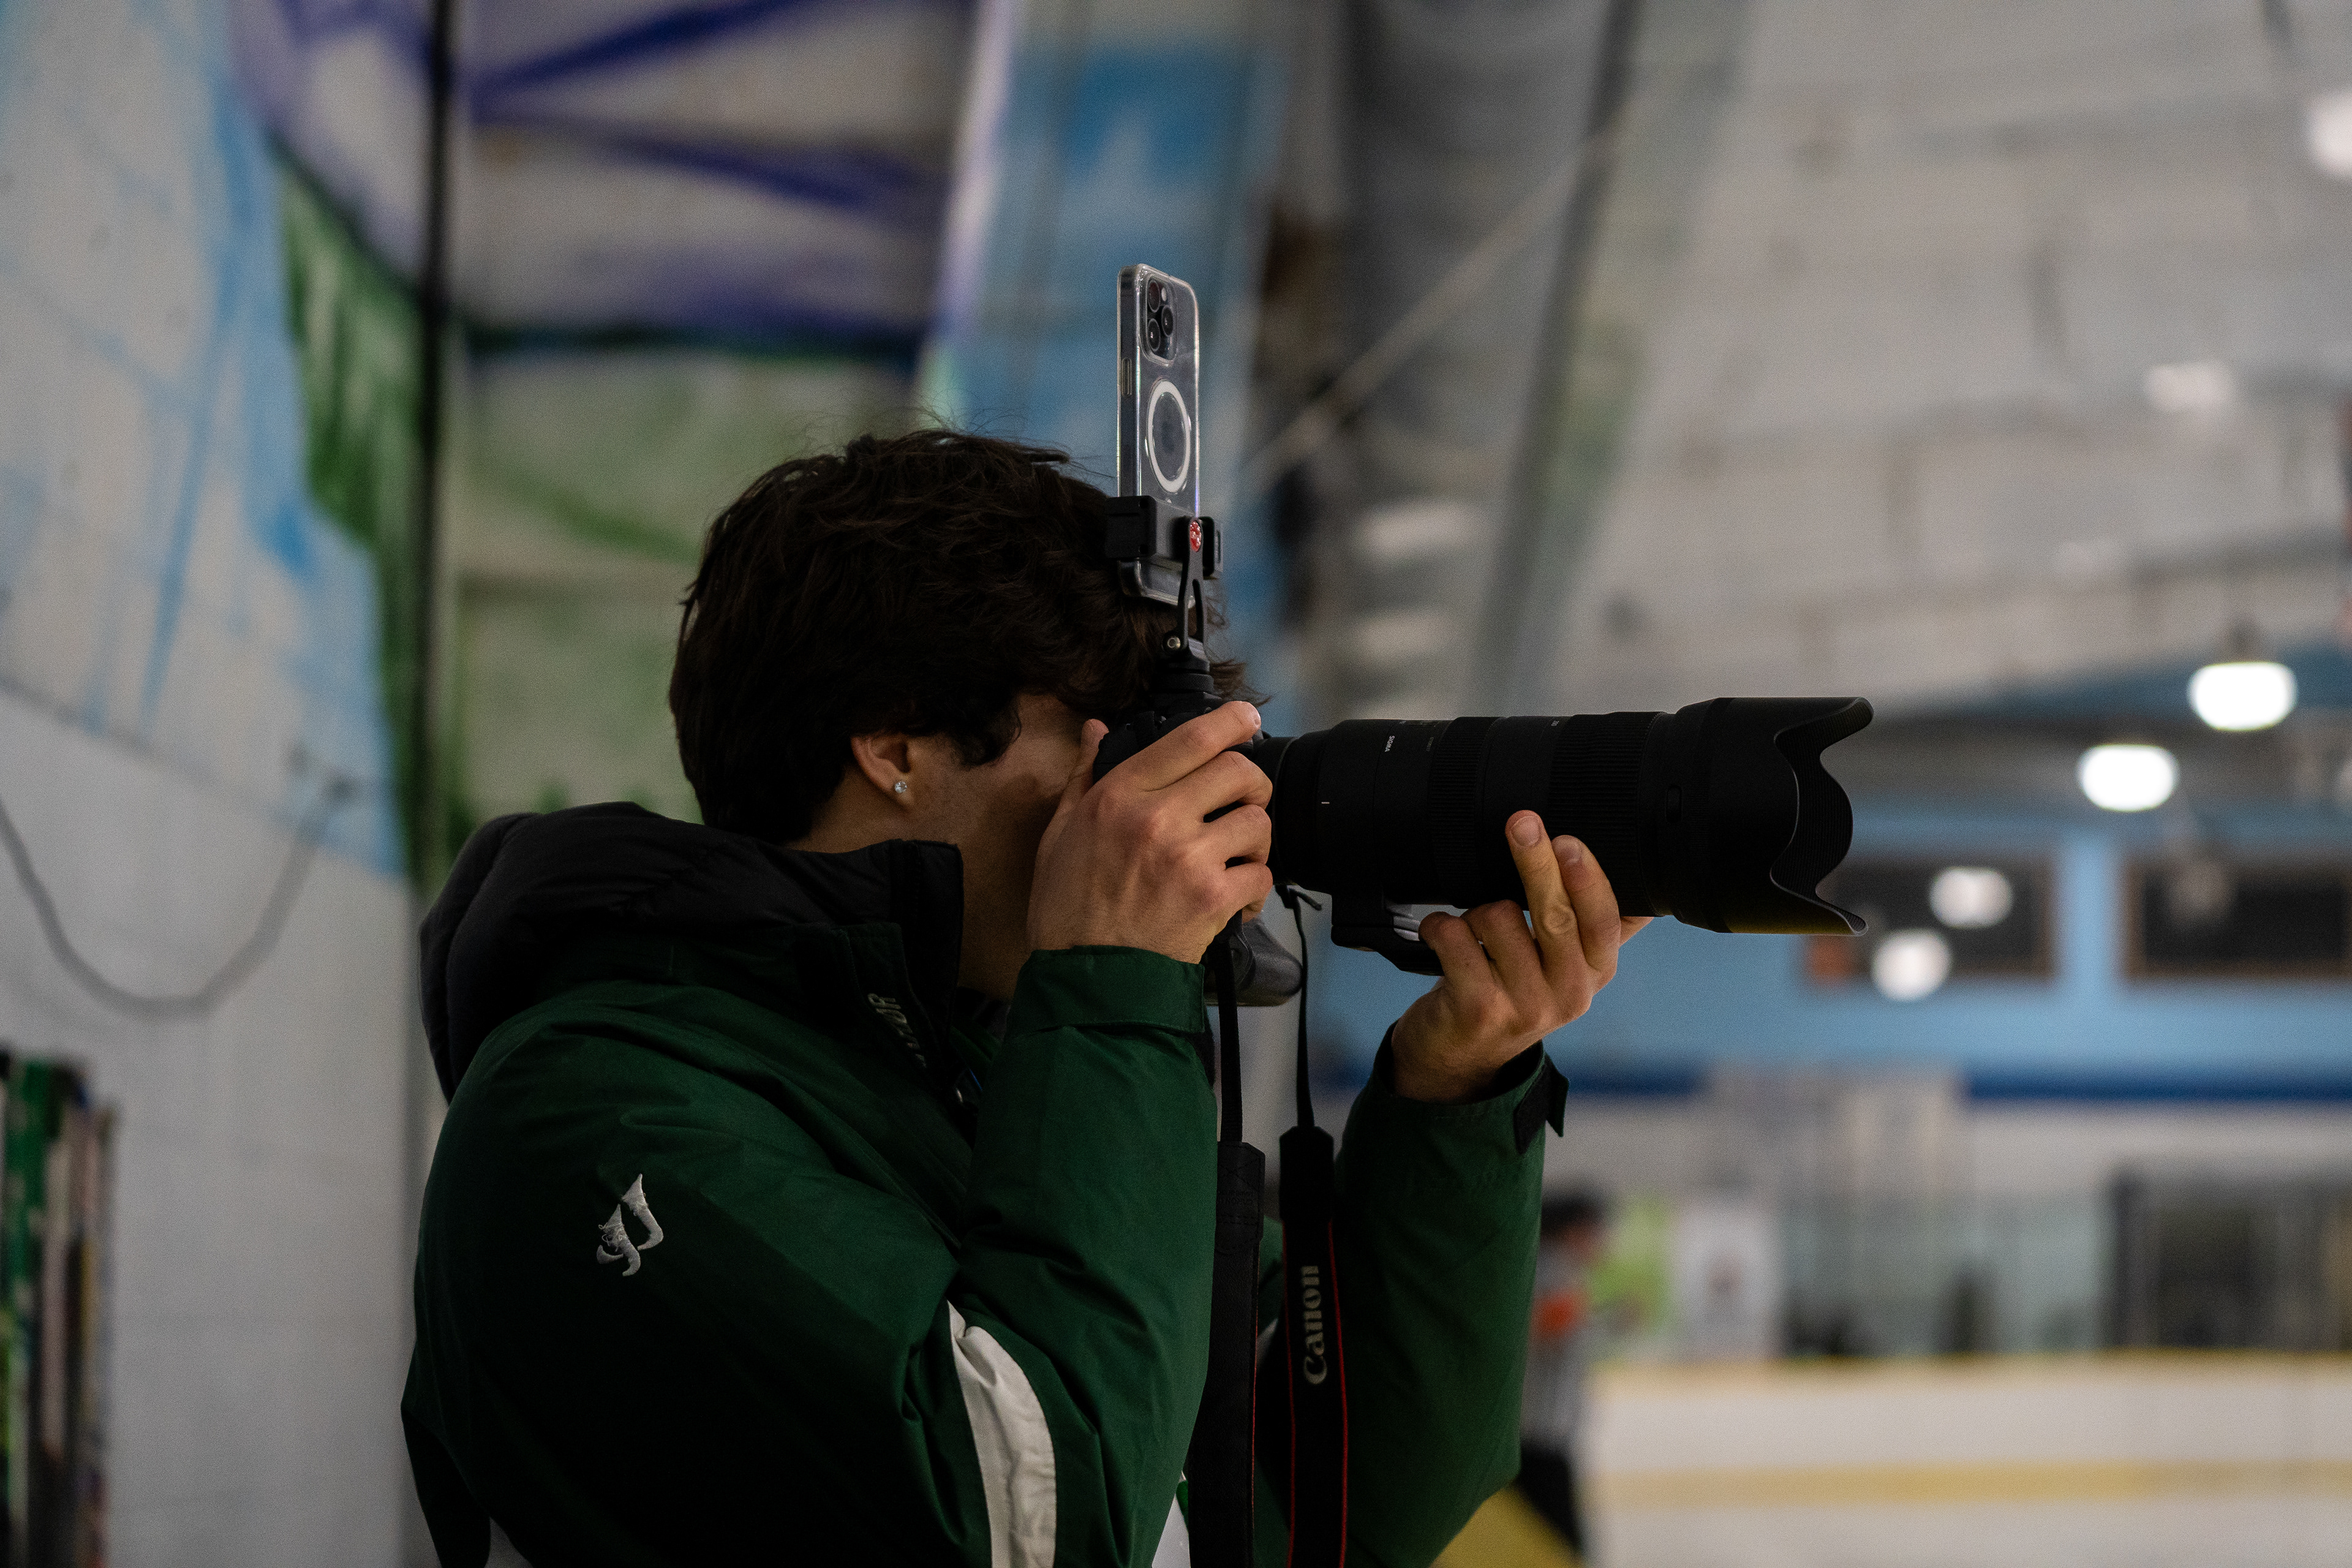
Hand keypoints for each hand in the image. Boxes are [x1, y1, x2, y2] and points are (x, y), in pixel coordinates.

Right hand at [1028, 702, 1274, 965]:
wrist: (1084, 980)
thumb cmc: (1067, 909)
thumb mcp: (1060, 833)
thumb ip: (1082, 776)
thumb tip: (1096, 729)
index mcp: (1119, 795)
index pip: (1190, 738)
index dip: (1230, 721)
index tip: (1247, 719)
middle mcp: (1157, 818)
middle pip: (1237, 771)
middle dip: (1251, 783)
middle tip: (1242, 802)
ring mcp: (1188, 858)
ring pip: (1257, 821)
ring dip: (1254, 838)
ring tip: (1235, 857)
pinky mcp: (1212, 899)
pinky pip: (1261, 874)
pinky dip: (1255, 887)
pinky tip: (1235, 899)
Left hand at [1388, 812, 1649, 1103]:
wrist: (1464, 1055)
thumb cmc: (1515, 992)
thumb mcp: (1566, 966)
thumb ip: (1599, 927)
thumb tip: (1643, 883)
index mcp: (1595, 971)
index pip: (1605, 921)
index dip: (1587, 879)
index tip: (1568, 840)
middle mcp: (1569, 992)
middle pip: (1556, 916)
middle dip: (1536, 862)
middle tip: (1521, 823)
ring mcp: (1525, 1006)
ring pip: (1497, 919)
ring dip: (1475, 910)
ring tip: (1472, 929)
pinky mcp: (1479, 1010)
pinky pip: (1456, 940)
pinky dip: (1440, 925)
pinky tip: (1440, 933)